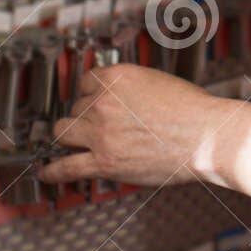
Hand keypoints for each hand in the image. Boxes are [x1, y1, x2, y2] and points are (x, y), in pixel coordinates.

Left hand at [37, 62, 243, 187]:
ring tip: (73, 141)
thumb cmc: (192, 111)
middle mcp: (103, 102)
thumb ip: (130, 88)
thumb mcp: (156, 81)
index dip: (90, 93)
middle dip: (83, 115)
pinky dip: (53, 171)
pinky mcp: (105, 161)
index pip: (86, 81)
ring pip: (63, 131)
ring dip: (69, 136)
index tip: (91, 100)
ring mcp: (101, 132)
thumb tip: (119, 98)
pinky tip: (45, 172)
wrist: (206, 136)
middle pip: (75, 106)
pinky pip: (67, 166)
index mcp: (117, 78)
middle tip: (94, 123)